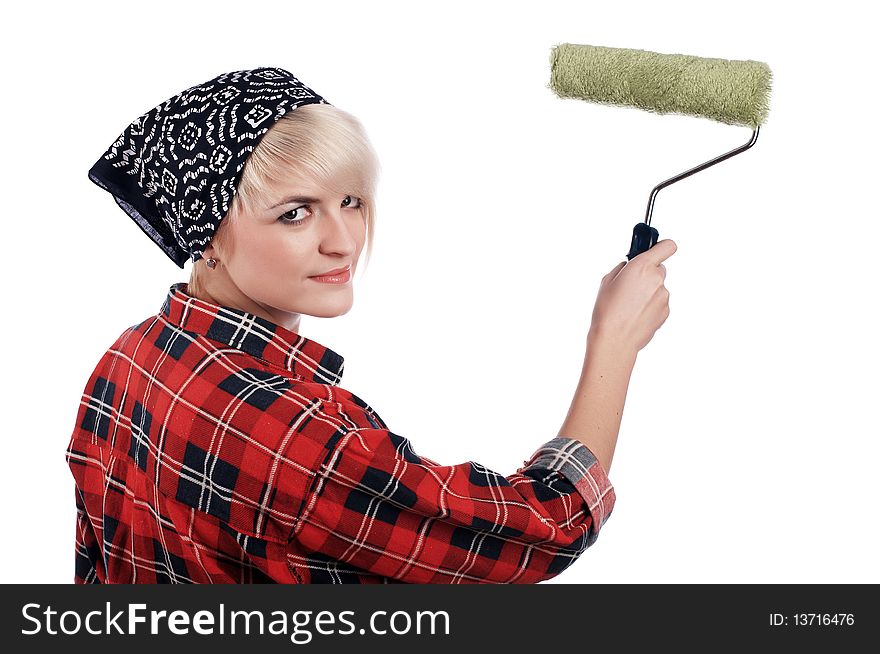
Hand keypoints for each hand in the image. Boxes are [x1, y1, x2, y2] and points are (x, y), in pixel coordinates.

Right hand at [588, 239, 676, 353]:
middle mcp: (657, 279)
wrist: (615, 340)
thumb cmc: (607, 312)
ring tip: (630, 305)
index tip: (655, 249)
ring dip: (648, 291)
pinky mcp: (666, 311)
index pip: (667, 246)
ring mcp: (663, 296)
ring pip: (658, 286)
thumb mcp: (607, 281)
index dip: (661, 246)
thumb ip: (623, 268)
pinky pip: (659, 302)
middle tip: (631, 284)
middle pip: (659, 268)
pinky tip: (636, 314)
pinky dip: (650, 305)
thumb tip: (630, 266)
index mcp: (641, 266)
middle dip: (648, 273)